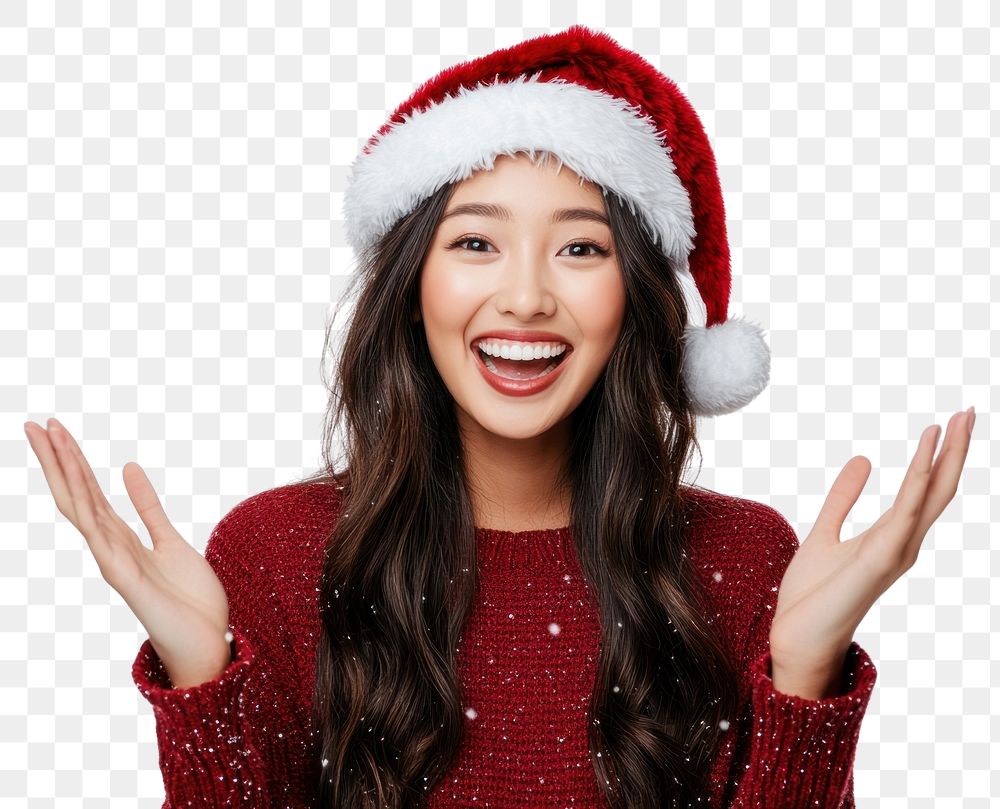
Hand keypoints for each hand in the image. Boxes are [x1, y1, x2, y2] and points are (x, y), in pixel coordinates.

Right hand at [25, 417, 231, 688]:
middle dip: (57, 459)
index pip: (90, 492)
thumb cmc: (188, 599)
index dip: (73, 460)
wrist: (206, 641)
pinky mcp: (125, 577)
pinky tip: (77, 481)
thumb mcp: (171, 539)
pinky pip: (101, 536)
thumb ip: (148, 507)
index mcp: (121, 538)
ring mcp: (113, 561)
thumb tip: (128, 467)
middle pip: (76, 495)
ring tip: (49, 438)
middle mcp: (110, 547)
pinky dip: (89, 508)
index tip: (56, 427)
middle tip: (35, 423)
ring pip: (81, 509)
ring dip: (67, 472)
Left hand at [768, 408, 974, 675]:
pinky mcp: (879, 559)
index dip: (939, 456)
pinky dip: (917, 479)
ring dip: (945, 456)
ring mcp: (895, 552)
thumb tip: (863, 458)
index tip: (949, 421)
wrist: (796, 637)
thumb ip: (843, 499)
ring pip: (930, 495)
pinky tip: (925, 451)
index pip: (924, 490)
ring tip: (955, 419)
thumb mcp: (824, 533)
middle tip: (970, 410)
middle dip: (956, 450)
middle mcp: (902, 544)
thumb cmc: (812, 596)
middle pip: (938, 489)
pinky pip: (905, 511)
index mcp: (891, 538)